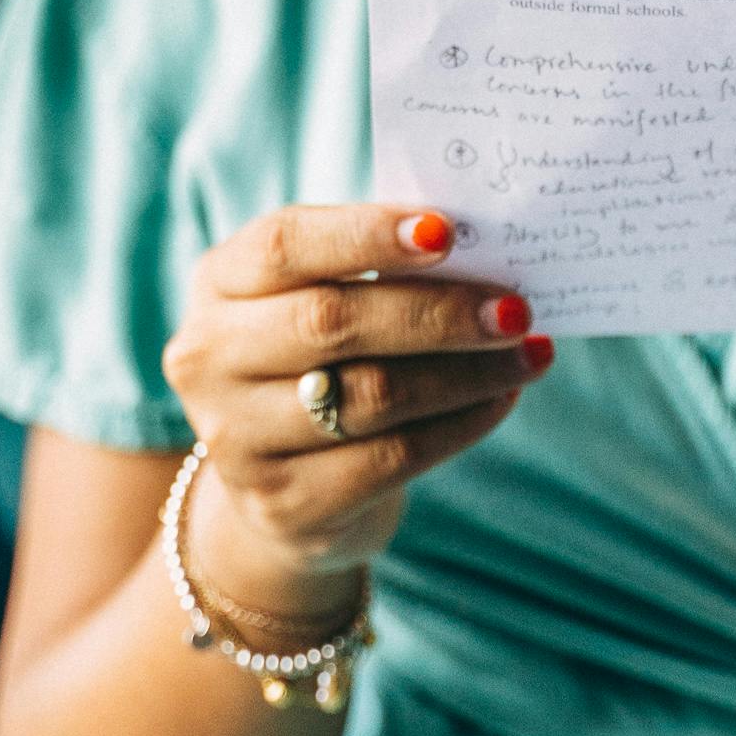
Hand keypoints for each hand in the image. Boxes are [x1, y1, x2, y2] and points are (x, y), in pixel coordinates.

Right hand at [158, 204, 548, 613]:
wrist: (279, 486)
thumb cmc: (319, 359)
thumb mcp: (317, 297)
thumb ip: (375, 267)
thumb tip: (483, 246)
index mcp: (219, 283)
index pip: (284, 245)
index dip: (365, 233)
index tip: (447, 231)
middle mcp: (209, 358)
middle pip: (333, 321)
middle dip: (438, 311)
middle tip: (515, 308)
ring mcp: (238, 438)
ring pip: (373, 395)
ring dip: (466, 372)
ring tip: (527, 353)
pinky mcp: (284, 503)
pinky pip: (392, 457)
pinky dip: (461, 424)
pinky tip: (500, 398)